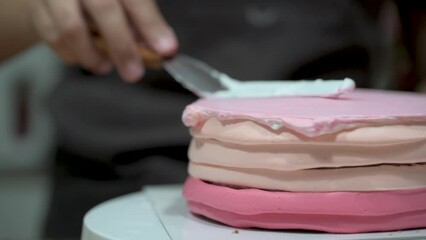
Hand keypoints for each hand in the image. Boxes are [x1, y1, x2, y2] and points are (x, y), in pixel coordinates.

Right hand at [29, 0, 177, 82]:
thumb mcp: (126, 0)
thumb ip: (142, 20)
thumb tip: (162, 48)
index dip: (151, 24)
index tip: (167, 49)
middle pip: (103, 9)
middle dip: (122, 47)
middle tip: (134, 74)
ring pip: (71, 28)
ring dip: (92, 56)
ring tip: (104, 67)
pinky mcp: (37, 8)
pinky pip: (52, 37)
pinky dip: (71, 54)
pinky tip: (83, 57)